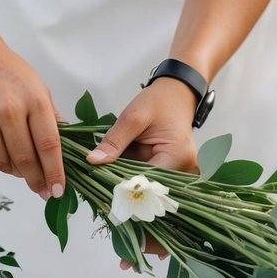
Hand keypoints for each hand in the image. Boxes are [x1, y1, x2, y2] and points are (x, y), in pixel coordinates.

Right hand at [0, 35, 64, 199]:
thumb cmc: (10, 73)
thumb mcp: (39, 89)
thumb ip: (53, 119)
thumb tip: (67, 151)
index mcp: (34, 101)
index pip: (49, 146)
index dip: (55, 173)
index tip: (59, 190)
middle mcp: (9, 111)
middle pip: (25, 160)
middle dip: (36, 180)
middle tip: (42, 190)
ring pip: (3, 164)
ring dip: (14, 171)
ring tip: (19, 165)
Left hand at [85, 79, 199, 272]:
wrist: (178, 93)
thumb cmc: (157, 101)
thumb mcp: (133, 116)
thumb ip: (114, 140)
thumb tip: (93, 162)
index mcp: (176, 158)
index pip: (151, 191)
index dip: (133, 210)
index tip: (116, 227)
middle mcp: (185, 174)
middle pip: (164, 213)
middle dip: (146, 237)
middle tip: (125, 260)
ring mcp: (183, 180)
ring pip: (165, 215)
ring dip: (149, 235)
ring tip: (128, 259)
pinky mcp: (174, 180)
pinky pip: (161, 205)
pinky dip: (149, 221)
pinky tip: (135, 241)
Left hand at [86, 77, 200, 172]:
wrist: (176, 93)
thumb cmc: (160, 101)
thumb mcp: (133, 117)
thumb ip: (114, 141)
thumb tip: (93, 161)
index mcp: (178, 157)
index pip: (146, 181)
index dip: (122, 182)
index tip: (99, 178)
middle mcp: (183, 168)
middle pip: (146, 185)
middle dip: (121, 180)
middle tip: (96, 174)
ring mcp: (177, 170)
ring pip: (144, 181)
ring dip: (125, 175)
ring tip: (103, 168)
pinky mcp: (169, 168)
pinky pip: (146, 174)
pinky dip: (130, 169)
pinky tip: (117, 163)